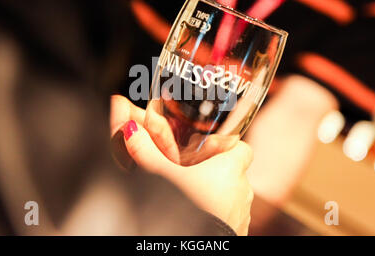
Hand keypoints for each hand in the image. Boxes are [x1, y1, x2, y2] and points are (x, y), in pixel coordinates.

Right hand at [110, 95, 253, 234]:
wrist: (190, 245)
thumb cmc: (185, 210)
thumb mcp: (160, 176)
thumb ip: (146, 151)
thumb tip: (132, 131)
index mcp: (230, 169)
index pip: (242, 147)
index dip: (228, 144)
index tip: (210, 146)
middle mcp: (242, 190)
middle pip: (235, 171)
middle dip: (217, 170)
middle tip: (193, 171)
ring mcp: (242, 213)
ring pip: (233, 195)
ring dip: (218, 193)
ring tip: (193, 195)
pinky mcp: (238, 231)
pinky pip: (231, 216)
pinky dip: (219, 213)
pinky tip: (198, 215)